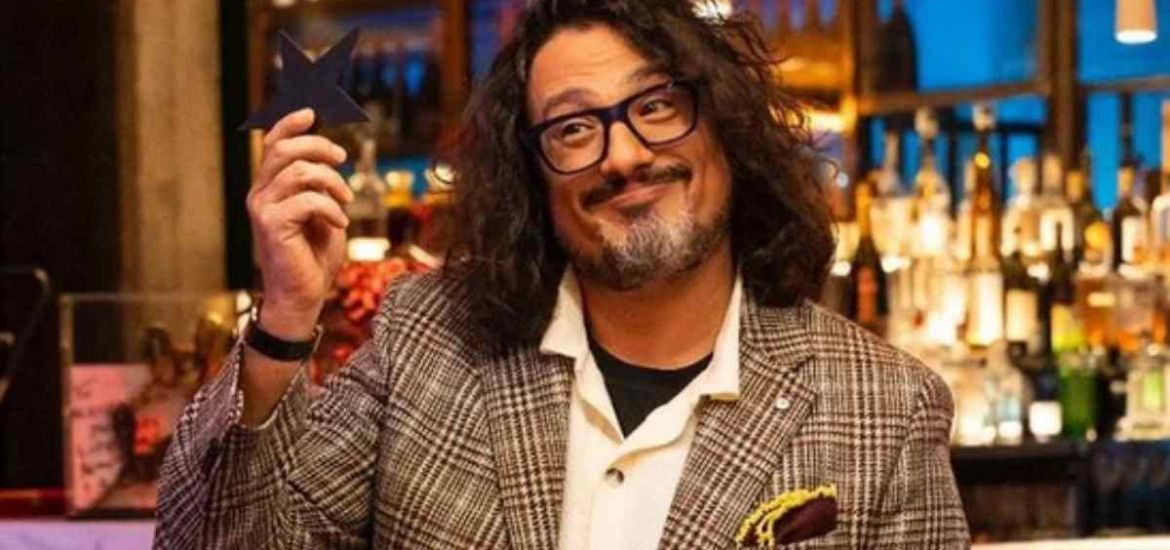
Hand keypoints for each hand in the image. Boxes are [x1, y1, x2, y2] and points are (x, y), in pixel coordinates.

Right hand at [247, 109, 353, 339]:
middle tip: (342, 158)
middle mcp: (260, 194)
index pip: (272, 144)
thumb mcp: (322, 212)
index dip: (289, 123)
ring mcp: (262, 209)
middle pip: (284, 149)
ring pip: (298, 171)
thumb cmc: (314, 256)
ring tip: (346, 200)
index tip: (311, 112)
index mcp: (269, 188)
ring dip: (331, 181)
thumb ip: (319, 186)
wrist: (304, 295)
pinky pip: (307, 200)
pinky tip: (340, 222)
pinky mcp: (271, 226)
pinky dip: (331, 208)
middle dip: (318, 146)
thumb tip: (330, 158)